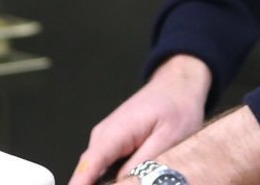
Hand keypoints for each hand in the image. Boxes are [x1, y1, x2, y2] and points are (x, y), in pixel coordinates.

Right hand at [68, 55, 210, 184]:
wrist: (178, 84)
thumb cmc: (177, 105)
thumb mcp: (169, 137)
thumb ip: (145, 161)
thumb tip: (123, 181)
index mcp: (117, 131)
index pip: (91, 163)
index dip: (81, 182)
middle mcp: (104, 135)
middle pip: (90, 171)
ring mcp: (106, 139)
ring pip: (96, 171)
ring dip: (103, 182)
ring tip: (132, 181)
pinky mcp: (113, 145)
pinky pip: (104, 167)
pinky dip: (109, 178)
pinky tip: (125, 180)